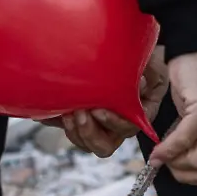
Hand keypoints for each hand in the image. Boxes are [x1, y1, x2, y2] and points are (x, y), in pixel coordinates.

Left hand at [47, 49, 171, 158]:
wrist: (126, 50)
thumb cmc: (144, 59)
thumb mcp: (151, 63)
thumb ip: (148, 72)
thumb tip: (142, 82)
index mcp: (138, 113)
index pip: (128, 129)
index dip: (113, 123)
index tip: (99, 110)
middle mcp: (117, 123)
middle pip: (104, 145)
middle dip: (89, 132)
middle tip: (79, 112)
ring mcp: (98, 122)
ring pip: (85, 141)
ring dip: (73, 130)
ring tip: (66, 111)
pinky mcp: (80, 114)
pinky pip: (66, 125)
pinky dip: (54, 120)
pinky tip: (45, 112)